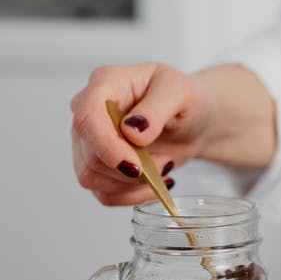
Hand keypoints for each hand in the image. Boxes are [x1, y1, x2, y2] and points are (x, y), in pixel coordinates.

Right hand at [70, 62, 275, 205]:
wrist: (193, 120)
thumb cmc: (185, 99)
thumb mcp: (180, 92)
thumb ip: (156, 108)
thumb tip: (131, 131)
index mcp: (104, 83)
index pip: (87, 119)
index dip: (106, 147)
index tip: (135, 166)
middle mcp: (89, 112)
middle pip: (89, 154)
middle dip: (131, 168)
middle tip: (166, 162)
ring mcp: (90, 141)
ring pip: (92, 177)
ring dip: (132, 184)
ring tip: (164, 167)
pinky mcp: (99, 166)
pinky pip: (104, 193)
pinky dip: (132, 196)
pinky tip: (155, 184)